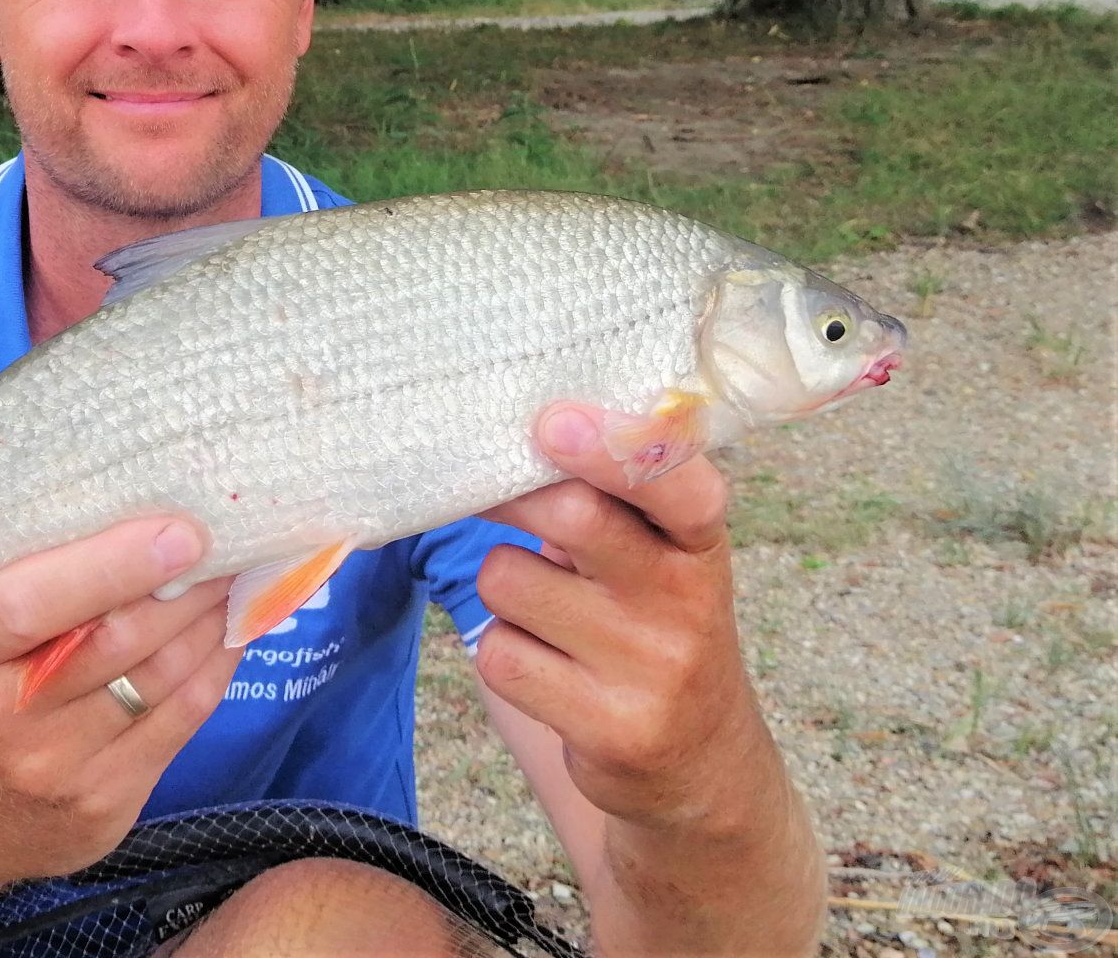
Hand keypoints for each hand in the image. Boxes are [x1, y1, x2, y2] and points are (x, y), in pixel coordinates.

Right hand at [0, 517, 239, 886]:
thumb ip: (24, 576)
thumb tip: (130, 508)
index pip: (29, 604)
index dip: (111, 566)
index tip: (179, 532)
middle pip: (114, 640)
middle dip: (185, 586)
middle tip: (228, 539)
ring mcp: (55, 770)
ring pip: (161, 678)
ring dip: (210, 618)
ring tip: (234, 575)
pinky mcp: (105, 802)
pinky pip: (183, 720)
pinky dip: (216, 664)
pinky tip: (228, 629)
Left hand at [476, 402, 771, 834]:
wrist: (700, 768)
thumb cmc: (654, 625)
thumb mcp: (662, 558)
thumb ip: (613, 499)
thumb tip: (522, 431)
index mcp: (700, 545)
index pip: (682, 488)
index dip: (614, 449)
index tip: (552, 421)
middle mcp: (686, 604)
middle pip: (574, 517)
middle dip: (514, 497)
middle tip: (490, 492)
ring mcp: (650, 672)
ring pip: (510, 582)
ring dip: (504, 585)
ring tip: (543, 608)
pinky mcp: (608, 729)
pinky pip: (500, 655)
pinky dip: (503, 651)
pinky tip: (545, 667)